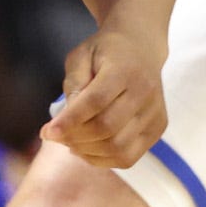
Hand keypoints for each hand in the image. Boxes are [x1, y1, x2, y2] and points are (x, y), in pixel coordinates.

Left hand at [42, 25, 166, 167]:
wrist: (142, 46)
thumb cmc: (105, 51)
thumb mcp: (80, 55)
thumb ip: (74, 84)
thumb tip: (66, 121)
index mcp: (125, 69)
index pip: (96, 102)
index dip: (69, 121)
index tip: (46, 132)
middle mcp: (146, 92)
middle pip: (107, 128)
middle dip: (75, 138)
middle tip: (55, 135)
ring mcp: (155, 112)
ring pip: (118, 148)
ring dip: (87, 151)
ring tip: (70, 141)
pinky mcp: (159, 128)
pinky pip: (128, 157)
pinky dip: (103, 160)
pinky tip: (87, 148)